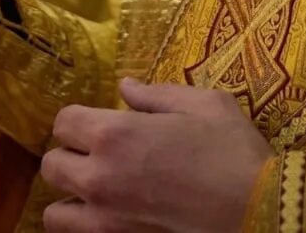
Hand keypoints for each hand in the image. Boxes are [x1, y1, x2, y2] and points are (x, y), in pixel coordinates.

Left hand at [42, 79, 272, 231]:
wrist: (254, 208)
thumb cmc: (231, 148)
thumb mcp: (203, 104)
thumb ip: (156, 94)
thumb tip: (125, 87)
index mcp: (116, 134)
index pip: (64, 122)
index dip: (80, 117)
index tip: (102, 119)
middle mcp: (99, 177)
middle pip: (51, 165)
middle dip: (71, 153)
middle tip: (101, 151)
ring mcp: (104, 219)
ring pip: (54, 213)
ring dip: (71, 196)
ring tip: (99, 188)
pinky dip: (85, 224)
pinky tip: (112, 211)